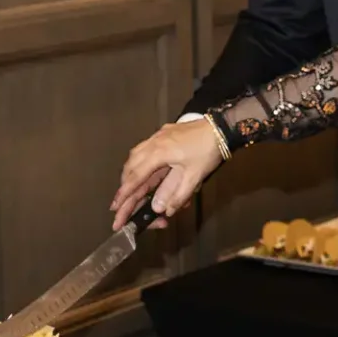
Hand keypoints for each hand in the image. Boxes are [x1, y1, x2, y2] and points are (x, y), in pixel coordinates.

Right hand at [111, 119, 226, 229]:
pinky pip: (144, 148)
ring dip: (131, 172)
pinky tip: (144, 168)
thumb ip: (176, 195)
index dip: (125, 194)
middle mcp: (153, 143)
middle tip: (120, 202)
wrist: (221, 127)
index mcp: (158, 153)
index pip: (136, 177)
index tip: (116, 207)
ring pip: (136, 155)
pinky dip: (139, 161)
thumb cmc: (208, 151)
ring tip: (130, 188)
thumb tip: (161, 209)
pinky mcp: (164, 133)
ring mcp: (158, 136)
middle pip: (131, 166)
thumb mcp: (194, 177)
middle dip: (125, 185)